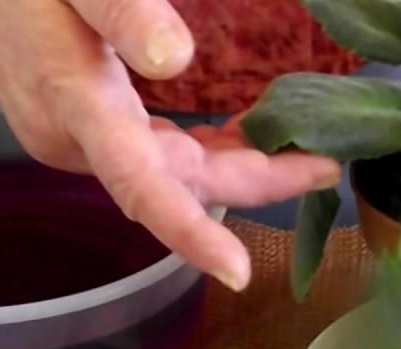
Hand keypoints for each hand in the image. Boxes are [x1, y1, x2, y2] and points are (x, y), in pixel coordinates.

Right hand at [0, 0, 341, 290]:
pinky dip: (201, 158)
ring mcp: (73, 142)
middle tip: (327, 166)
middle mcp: (74, 142)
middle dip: (252, 184)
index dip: (190, 232)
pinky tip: (239, 138)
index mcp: (76, 103)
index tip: (238, 271)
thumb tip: (182, 61)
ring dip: (233, 174)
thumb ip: (122, 12)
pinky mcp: (77, 130)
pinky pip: (148, 160)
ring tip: (305, 156)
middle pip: (172, 185)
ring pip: (164, 176)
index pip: (141, 185)